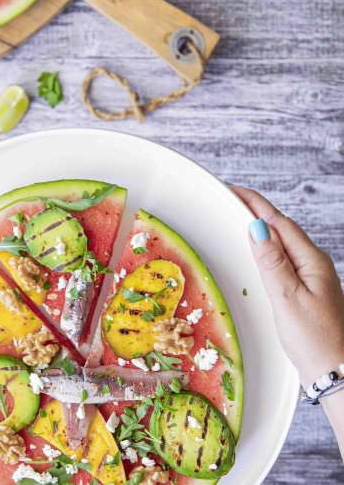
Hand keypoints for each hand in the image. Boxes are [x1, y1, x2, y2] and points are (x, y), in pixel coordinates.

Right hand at [232, 186, 343, 386]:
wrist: (336, 372)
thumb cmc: (316, 340)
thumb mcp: (288, 299)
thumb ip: (271, 262)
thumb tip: (257, 229)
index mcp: (311, 261)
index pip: (279, 222)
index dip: (255, 204)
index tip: (233, 191)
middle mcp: (313, 264)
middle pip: (281, 227)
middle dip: (256, 210)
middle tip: (231, 199)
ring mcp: (311, 275)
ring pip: (282, 241)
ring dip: (261, 227)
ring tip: (239, 217)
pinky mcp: (306, 288)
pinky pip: (283, 257)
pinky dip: (267, 247)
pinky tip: (259, 250)